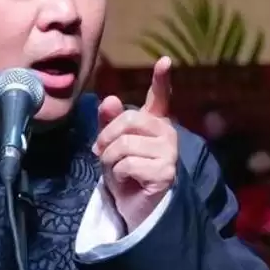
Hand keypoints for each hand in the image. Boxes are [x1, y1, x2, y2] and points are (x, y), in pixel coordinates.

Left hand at [92, 56, 177, 230]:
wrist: (133, 208)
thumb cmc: (124, 173)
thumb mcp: (110, 144)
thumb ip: (109, 122)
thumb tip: (110, 100)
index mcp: (153, 122)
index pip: (160, 97)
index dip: (161, 79)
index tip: (165, 61)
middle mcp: (166, 133)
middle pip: (129, 120)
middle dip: (106, 137)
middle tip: (100, 153)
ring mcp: (169, 152)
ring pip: (125, 144)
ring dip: (110, 160)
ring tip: (117, 170)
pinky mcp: (166, 171)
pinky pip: (128, 164)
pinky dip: (118, 175)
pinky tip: (128, 181)